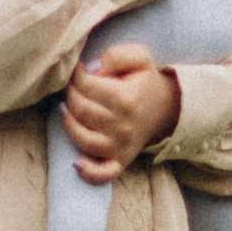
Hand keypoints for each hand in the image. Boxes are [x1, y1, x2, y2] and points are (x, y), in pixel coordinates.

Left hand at [63, 43, 181, 184]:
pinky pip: (103, 174)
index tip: (78, 71)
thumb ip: (115, 56)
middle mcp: (123, 125)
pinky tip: (76, 163)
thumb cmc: (143, 81)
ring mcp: (121, 146)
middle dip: (70, 94)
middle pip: (80, 109)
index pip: (85, 85)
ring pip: (83, 139)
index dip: (75, 75)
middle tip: (74, 87)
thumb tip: (91, 69)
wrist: (164, 108)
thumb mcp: (138, 57)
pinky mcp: (119, 161)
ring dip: (68, 122)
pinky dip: (88, 172)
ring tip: (67, 109)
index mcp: (127, 98)